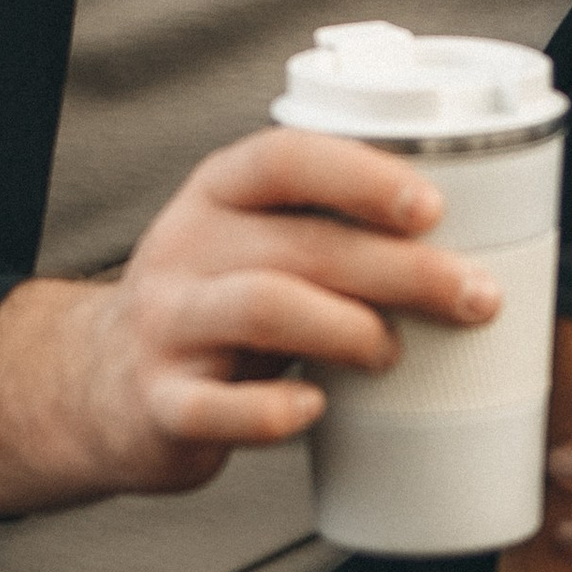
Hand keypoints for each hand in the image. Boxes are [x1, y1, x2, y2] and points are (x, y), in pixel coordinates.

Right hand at [0, 127, 503, 515]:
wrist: (98, 383)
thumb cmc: (214, 308)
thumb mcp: (252, 243)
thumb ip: (327, 231)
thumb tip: (468, 243)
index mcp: (217, 193)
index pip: (285, 158)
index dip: (362, 176)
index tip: (433, 207)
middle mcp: (186, 247)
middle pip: (301, 243)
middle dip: (402, 269)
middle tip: (473, 297)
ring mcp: (167, 324)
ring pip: (264, 308)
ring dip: (350, 329)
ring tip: (390, 352)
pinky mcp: (160, 401)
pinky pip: (219, 408)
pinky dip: (276, 413)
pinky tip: (314, 409)